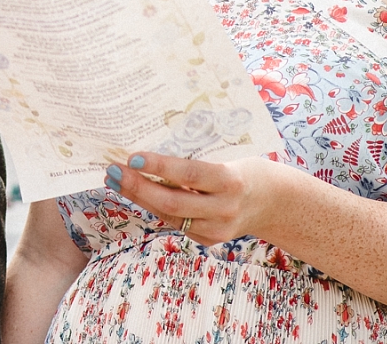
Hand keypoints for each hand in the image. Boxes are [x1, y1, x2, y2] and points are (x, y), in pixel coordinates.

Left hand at [100, 152, 292, 245]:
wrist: (274, 202)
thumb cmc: (245, 169)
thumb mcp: (228, 158)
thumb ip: (196, 159)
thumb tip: (152, 147)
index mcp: (231, 181)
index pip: (189, 174)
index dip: (159, 167)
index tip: (132, 157)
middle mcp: (224, 209)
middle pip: (172, 202)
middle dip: (137, 186)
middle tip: (112, 170)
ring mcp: (216, 229)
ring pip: (168, 215)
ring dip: (138, 197)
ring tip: (115, 179)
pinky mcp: (208, 239)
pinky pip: (174, 222)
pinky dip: (153, 207)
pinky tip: (136, 193)